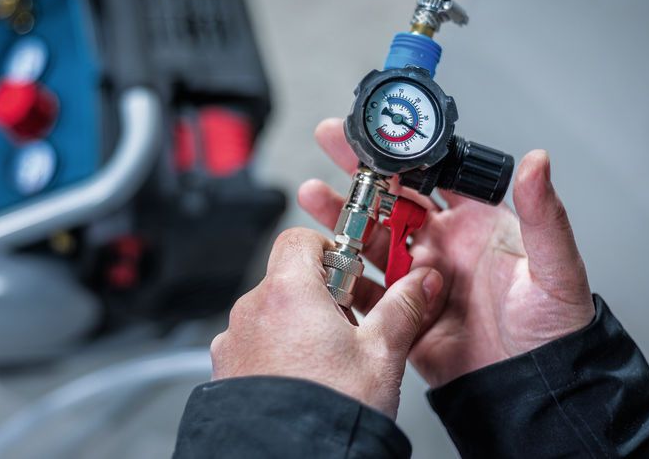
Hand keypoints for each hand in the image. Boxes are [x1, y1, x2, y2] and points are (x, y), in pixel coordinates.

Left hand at [210, 227, 442, 417]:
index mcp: (287, 291)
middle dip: (322, 294)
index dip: (330, 249)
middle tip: (351, 324)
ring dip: (299, 325)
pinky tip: (303, 378)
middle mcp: (252, 310)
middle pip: (287, 277)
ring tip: (330, 360)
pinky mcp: (226, 370)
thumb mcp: (381, 354)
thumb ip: (403, 308)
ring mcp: (234, 341)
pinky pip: (254, 344)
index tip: (352, 272)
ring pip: (271, 314)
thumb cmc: (328, 410)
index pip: (300, 238)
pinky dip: (277, 351)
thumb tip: (421, 284)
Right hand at [298, 119, 595, 386]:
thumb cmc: (553, 330)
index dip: (406, 152)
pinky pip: (365, 287)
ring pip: (371, 237)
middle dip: (360, 170)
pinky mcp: (402, 310)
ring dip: (342, 215)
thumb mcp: (554, 268)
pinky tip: (323, 256)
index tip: (381, 132)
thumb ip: (544, 215)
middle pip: (393, 198)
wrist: (532, 390)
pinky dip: (342, 272)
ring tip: (314, 194)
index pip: (435, 175)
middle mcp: (443, 245)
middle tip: (331, 142)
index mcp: (476, 224)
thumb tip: (539, 162)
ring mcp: (419, 277)